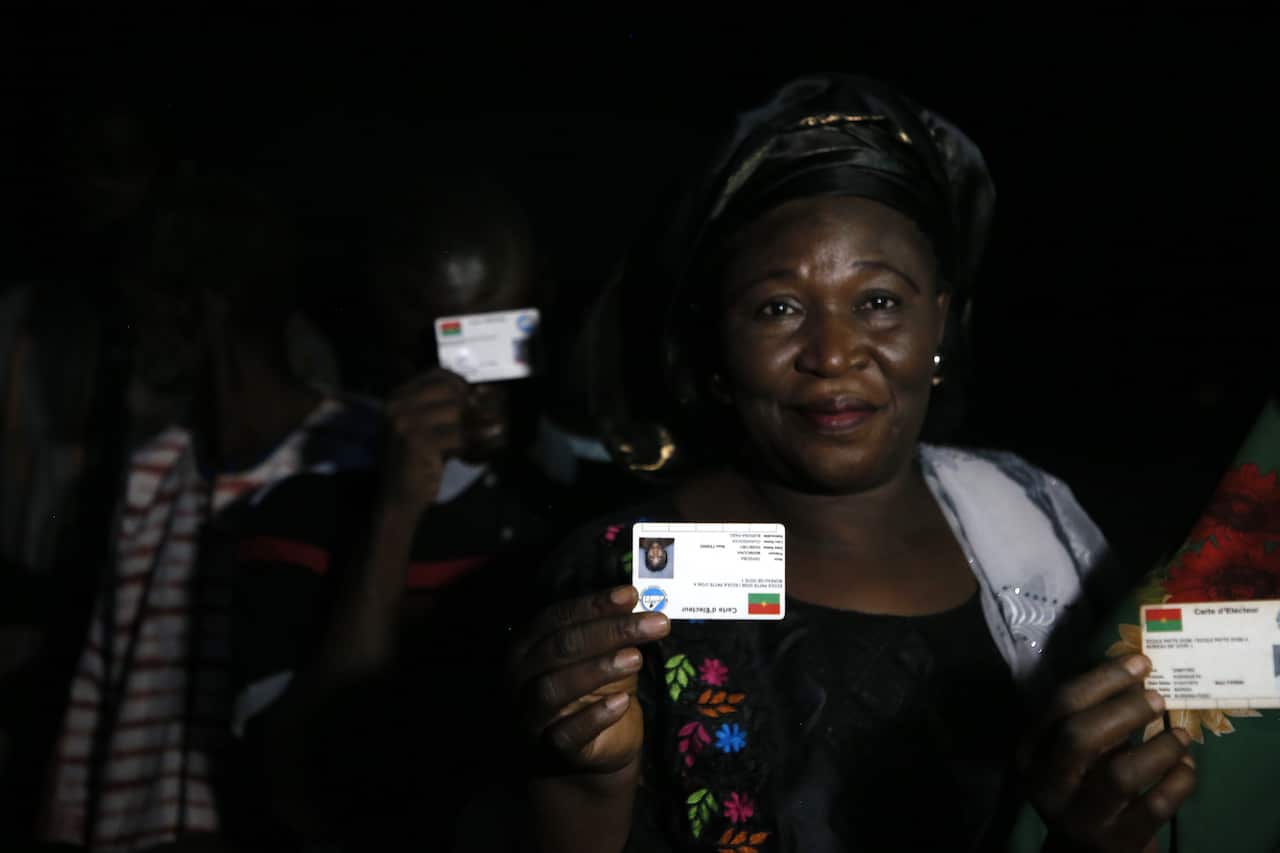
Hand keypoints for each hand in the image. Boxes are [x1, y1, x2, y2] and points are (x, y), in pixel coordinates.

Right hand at [380, 369, 467, 513]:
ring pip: (457, 413)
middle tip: (468, 427)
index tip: (470, 401)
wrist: (398, 496)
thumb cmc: (417, 460)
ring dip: (464, 430)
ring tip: (456, 444)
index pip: (439, 375)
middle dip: (466, 408)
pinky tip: (453, 456)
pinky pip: (457, 436)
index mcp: (397, 397)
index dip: (460, 385)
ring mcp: (404, 423)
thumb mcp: (423, 425)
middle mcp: (397, 406)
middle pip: (451, 391)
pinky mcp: (417, 442)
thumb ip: (443, 405)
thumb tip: (481, 391)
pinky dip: (462, 447)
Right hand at [507, 586, 669, 774]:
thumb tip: (632, 596)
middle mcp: (519, 678)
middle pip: (560, 647)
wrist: (592, 753)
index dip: (595, 605)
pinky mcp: (548, 750)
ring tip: (637, 659)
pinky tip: (623, 701)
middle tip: (656, 623)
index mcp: (527, 646)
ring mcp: (529, 715)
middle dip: (611, 631)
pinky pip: (566, 733)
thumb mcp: (604, 656)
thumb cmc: (594, 694)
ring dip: (598, 670)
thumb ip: (610, 630)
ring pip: (554, 688)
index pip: (558, 617)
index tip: (632, 595)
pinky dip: (594, 717)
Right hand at [1019, 654, 1195, 851]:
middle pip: (1079, 736)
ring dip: (1159, 747)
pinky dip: (1178, 781)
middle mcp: (1048, 785)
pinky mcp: (1117, 842)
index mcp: (1032, 752)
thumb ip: (1095, 719)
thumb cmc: (1085, 786)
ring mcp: (1081, 817)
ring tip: (1182, 734)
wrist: (1084, 851)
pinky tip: (1187, 766)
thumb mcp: (1075, 754)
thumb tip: (1138, 672)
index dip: (1103, 678)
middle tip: (1158, 697)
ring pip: (1120, 774)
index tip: (1141, 662)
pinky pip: (1155, 806)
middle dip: (1124, 710)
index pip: (1061, 704)